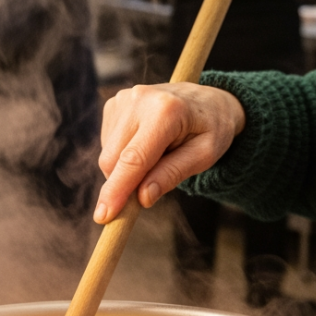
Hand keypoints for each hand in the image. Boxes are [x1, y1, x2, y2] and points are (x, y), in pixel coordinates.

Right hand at [94, 82, 245, 222]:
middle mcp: (139, 99)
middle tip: (148, 192)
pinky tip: (147, 146)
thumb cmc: (211, 129)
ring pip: (107, 155)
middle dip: (123, 184)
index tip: (104, 217)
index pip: (134, 159)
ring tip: (159, 156)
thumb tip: (142, 198)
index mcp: (166, 111)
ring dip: (126, 169)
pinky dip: (123, 156)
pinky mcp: (114, 104)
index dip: (117, 190)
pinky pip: (108, 145)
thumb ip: (172, 174)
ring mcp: (123, 99)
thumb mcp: (204, 156)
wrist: (208, 99)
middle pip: (113, 160)